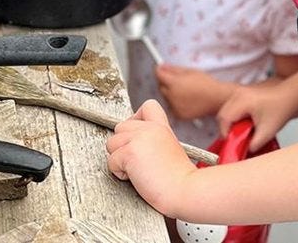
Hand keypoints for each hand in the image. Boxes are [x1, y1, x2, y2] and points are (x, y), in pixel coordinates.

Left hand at [107, 100, 197, 214]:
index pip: (147, 106)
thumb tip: (135, 143)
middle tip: (138, 161)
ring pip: (111, 144)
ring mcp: (138, 139)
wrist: (186, 191)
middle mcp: (149, 129)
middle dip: (123, 145)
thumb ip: (153, 141)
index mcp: (162, 127)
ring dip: (119, 160)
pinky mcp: (129, 152)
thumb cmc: (180, 179)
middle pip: (120, 127)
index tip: (138, 137)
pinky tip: (137, 178)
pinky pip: (111, 161)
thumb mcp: (171, 149)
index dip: (136, 119)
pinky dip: (119, 173)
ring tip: (138, 171)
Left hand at [156, 64, 230, 119]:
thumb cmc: (206, 84)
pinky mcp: (178, 114)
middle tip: (177, 80)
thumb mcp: (189, 71)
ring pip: (165, 97)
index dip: (159, 70)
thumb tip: (162, 66)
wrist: (216, 99)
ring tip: (184, 90)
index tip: (161, 69)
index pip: (158, 74)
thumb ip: (173, 69)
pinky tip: (185, 99)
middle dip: (165, 82)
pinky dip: (174, 103)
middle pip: (161, 86)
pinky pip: (171, 106)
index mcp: (174, 83)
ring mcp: (175, 106)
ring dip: (170, 93)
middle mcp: (172, 96)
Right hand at [217, 72, 297, 151]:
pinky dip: (233, 118)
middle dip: (226, 129)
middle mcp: (238, 94)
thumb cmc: (281, 109)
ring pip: (225, 110)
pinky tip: (244, 124)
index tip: (231, 143)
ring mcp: (239, 93)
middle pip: (222, 114)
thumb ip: (254, 144)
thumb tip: (244, 150)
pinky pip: (230, 107)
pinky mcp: (242, 94)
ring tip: (240, 132)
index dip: (225, 133)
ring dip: (229, 123)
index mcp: (243, 101)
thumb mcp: (268, 131)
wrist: (290, 97)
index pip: (224, 118)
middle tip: (235, 139)